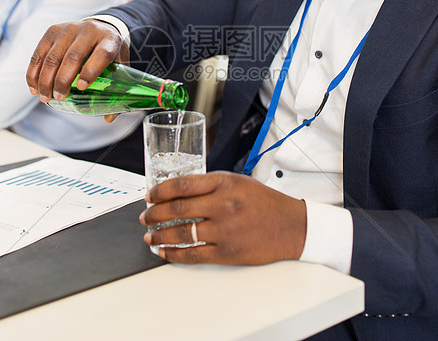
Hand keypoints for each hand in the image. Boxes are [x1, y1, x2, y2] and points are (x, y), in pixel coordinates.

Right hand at [26, 20, 128, 122]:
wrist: (98, 27)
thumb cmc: (109, 51)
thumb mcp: (120, 65)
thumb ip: (118, 90)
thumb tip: (108, 119)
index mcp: (110, 40)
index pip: (102, 54)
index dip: (91, 71)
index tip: (82, 87)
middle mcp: (89, 31)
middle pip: (73, 56)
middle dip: (63, 80)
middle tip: (59, 98)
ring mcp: (69, 28)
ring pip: (53, 56)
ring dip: (46, 79)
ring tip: (45, 97)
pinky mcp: (52, 30)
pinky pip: (39, 53)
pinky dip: (34, 72)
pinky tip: (34, 87)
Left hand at [140, 172, 306, 264]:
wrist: (292, 226)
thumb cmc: (265, 202)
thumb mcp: (238, 182)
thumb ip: (211, 185)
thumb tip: (179, 192)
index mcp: (224, 183)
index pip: (182, 185)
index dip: (160, 191)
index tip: (149, 195)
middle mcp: (223, 205)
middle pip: (177, 209)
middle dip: (154, 214)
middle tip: (145, 216)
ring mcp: (224, 230)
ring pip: (181, 233)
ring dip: (160, 236)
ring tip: (150, 236)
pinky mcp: (227, 252)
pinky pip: (193, 255)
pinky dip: (174, 255)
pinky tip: (164, 252)